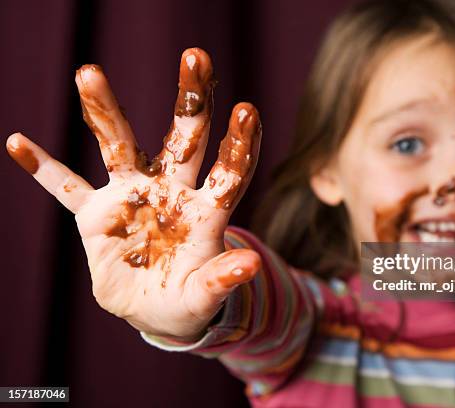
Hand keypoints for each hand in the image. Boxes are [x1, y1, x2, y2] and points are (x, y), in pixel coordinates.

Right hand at [6, 48, 261, 342]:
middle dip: (191, 100)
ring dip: (105, 112)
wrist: (157, 307)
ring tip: (88, 73)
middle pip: (184, 138)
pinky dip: (44, 170)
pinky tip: (19, 143)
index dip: (239, 143)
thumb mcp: (205, 294)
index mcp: (205, 212)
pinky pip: (66, 188)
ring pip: (120, 146)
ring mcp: (132, 197)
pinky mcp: (95, 215)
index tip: (247, 109)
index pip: (228, 171)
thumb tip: (253, 264)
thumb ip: (222, 278)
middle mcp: (171, 191)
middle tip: (196, 55)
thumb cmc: (189, 299)